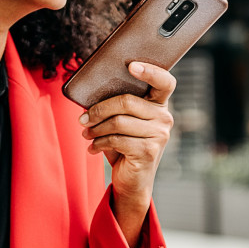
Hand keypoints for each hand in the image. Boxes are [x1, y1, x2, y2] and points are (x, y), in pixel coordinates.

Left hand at [79, 61, 174, 246]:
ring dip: (95, 128)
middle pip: (127, 101)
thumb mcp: (122, 123)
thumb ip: (116, 107)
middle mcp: (164, 117)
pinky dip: (99, 142)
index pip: (165, 82)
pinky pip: (117, 139)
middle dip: (99, 109)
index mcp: (159, 105)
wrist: (132, 181)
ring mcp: (159, 135)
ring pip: (118, 122)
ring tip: (86, 133)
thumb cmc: (124, 146)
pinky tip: (92, 147)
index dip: (150, 71)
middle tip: (83, 118)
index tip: (131, 66)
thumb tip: (88, 97)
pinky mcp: (148, 151)